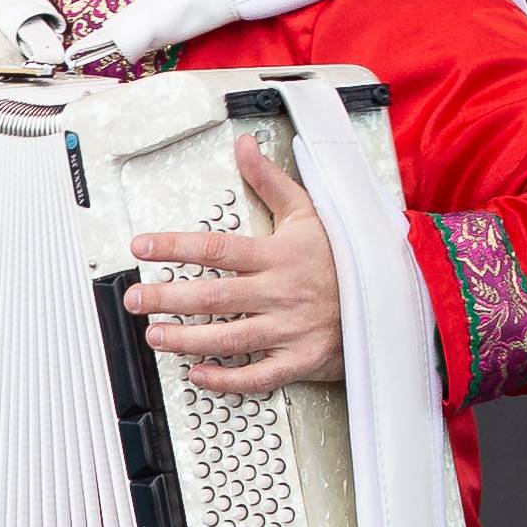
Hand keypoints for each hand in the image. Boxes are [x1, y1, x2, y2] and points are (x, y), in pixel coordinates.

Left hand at [125, 136, 343, 393]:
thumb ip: (270, 181)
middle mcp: (280, 292)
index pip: (216, 249)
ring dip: (187, 340)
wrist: (391, 295)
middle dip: (167, 298)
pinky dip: (226, 379)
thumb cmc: (344, 255)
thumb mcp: (309, 212)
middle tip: (134, 299)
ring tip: (155, 336)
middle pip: (213, 296)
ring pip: (229, 337)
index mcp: (278, 255)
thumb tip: (244, 147)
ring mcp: (290, 328)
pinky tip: (197, 375)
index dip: (174, 247)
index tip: (142, 247)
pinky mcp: (300, 359)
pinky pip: (258, 375)